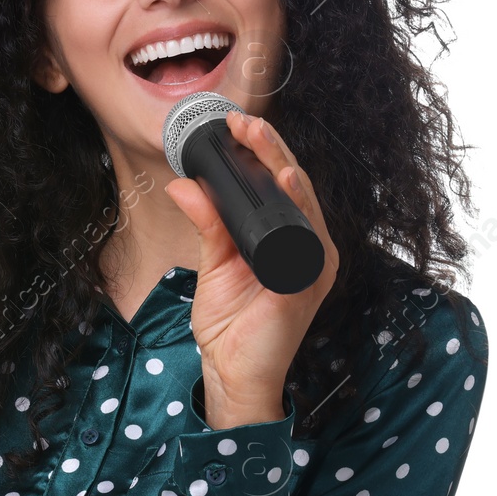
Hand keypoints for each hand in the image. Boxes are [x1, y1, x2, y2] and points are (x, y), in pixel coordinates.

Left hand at [163, 108, 338, 427]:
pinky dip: (295, 207)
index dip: (264, 152)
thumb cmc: (232, 323)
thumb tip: (184, 183)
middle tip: (244, 123)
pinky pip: (303, 238)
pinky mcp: (306, 283)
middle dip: (270, 149)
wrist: (231, 372)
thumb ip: (206, 221)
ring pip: (304, 201)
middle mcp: (309, 248)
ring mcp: (312, 265)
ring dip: (281, 166)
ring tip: (260, 139)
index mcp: (291, 240)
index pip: (282, 186)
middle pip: (296, 185)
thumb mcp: (214, 262)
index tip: (237, 126)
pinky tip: (285, 183)